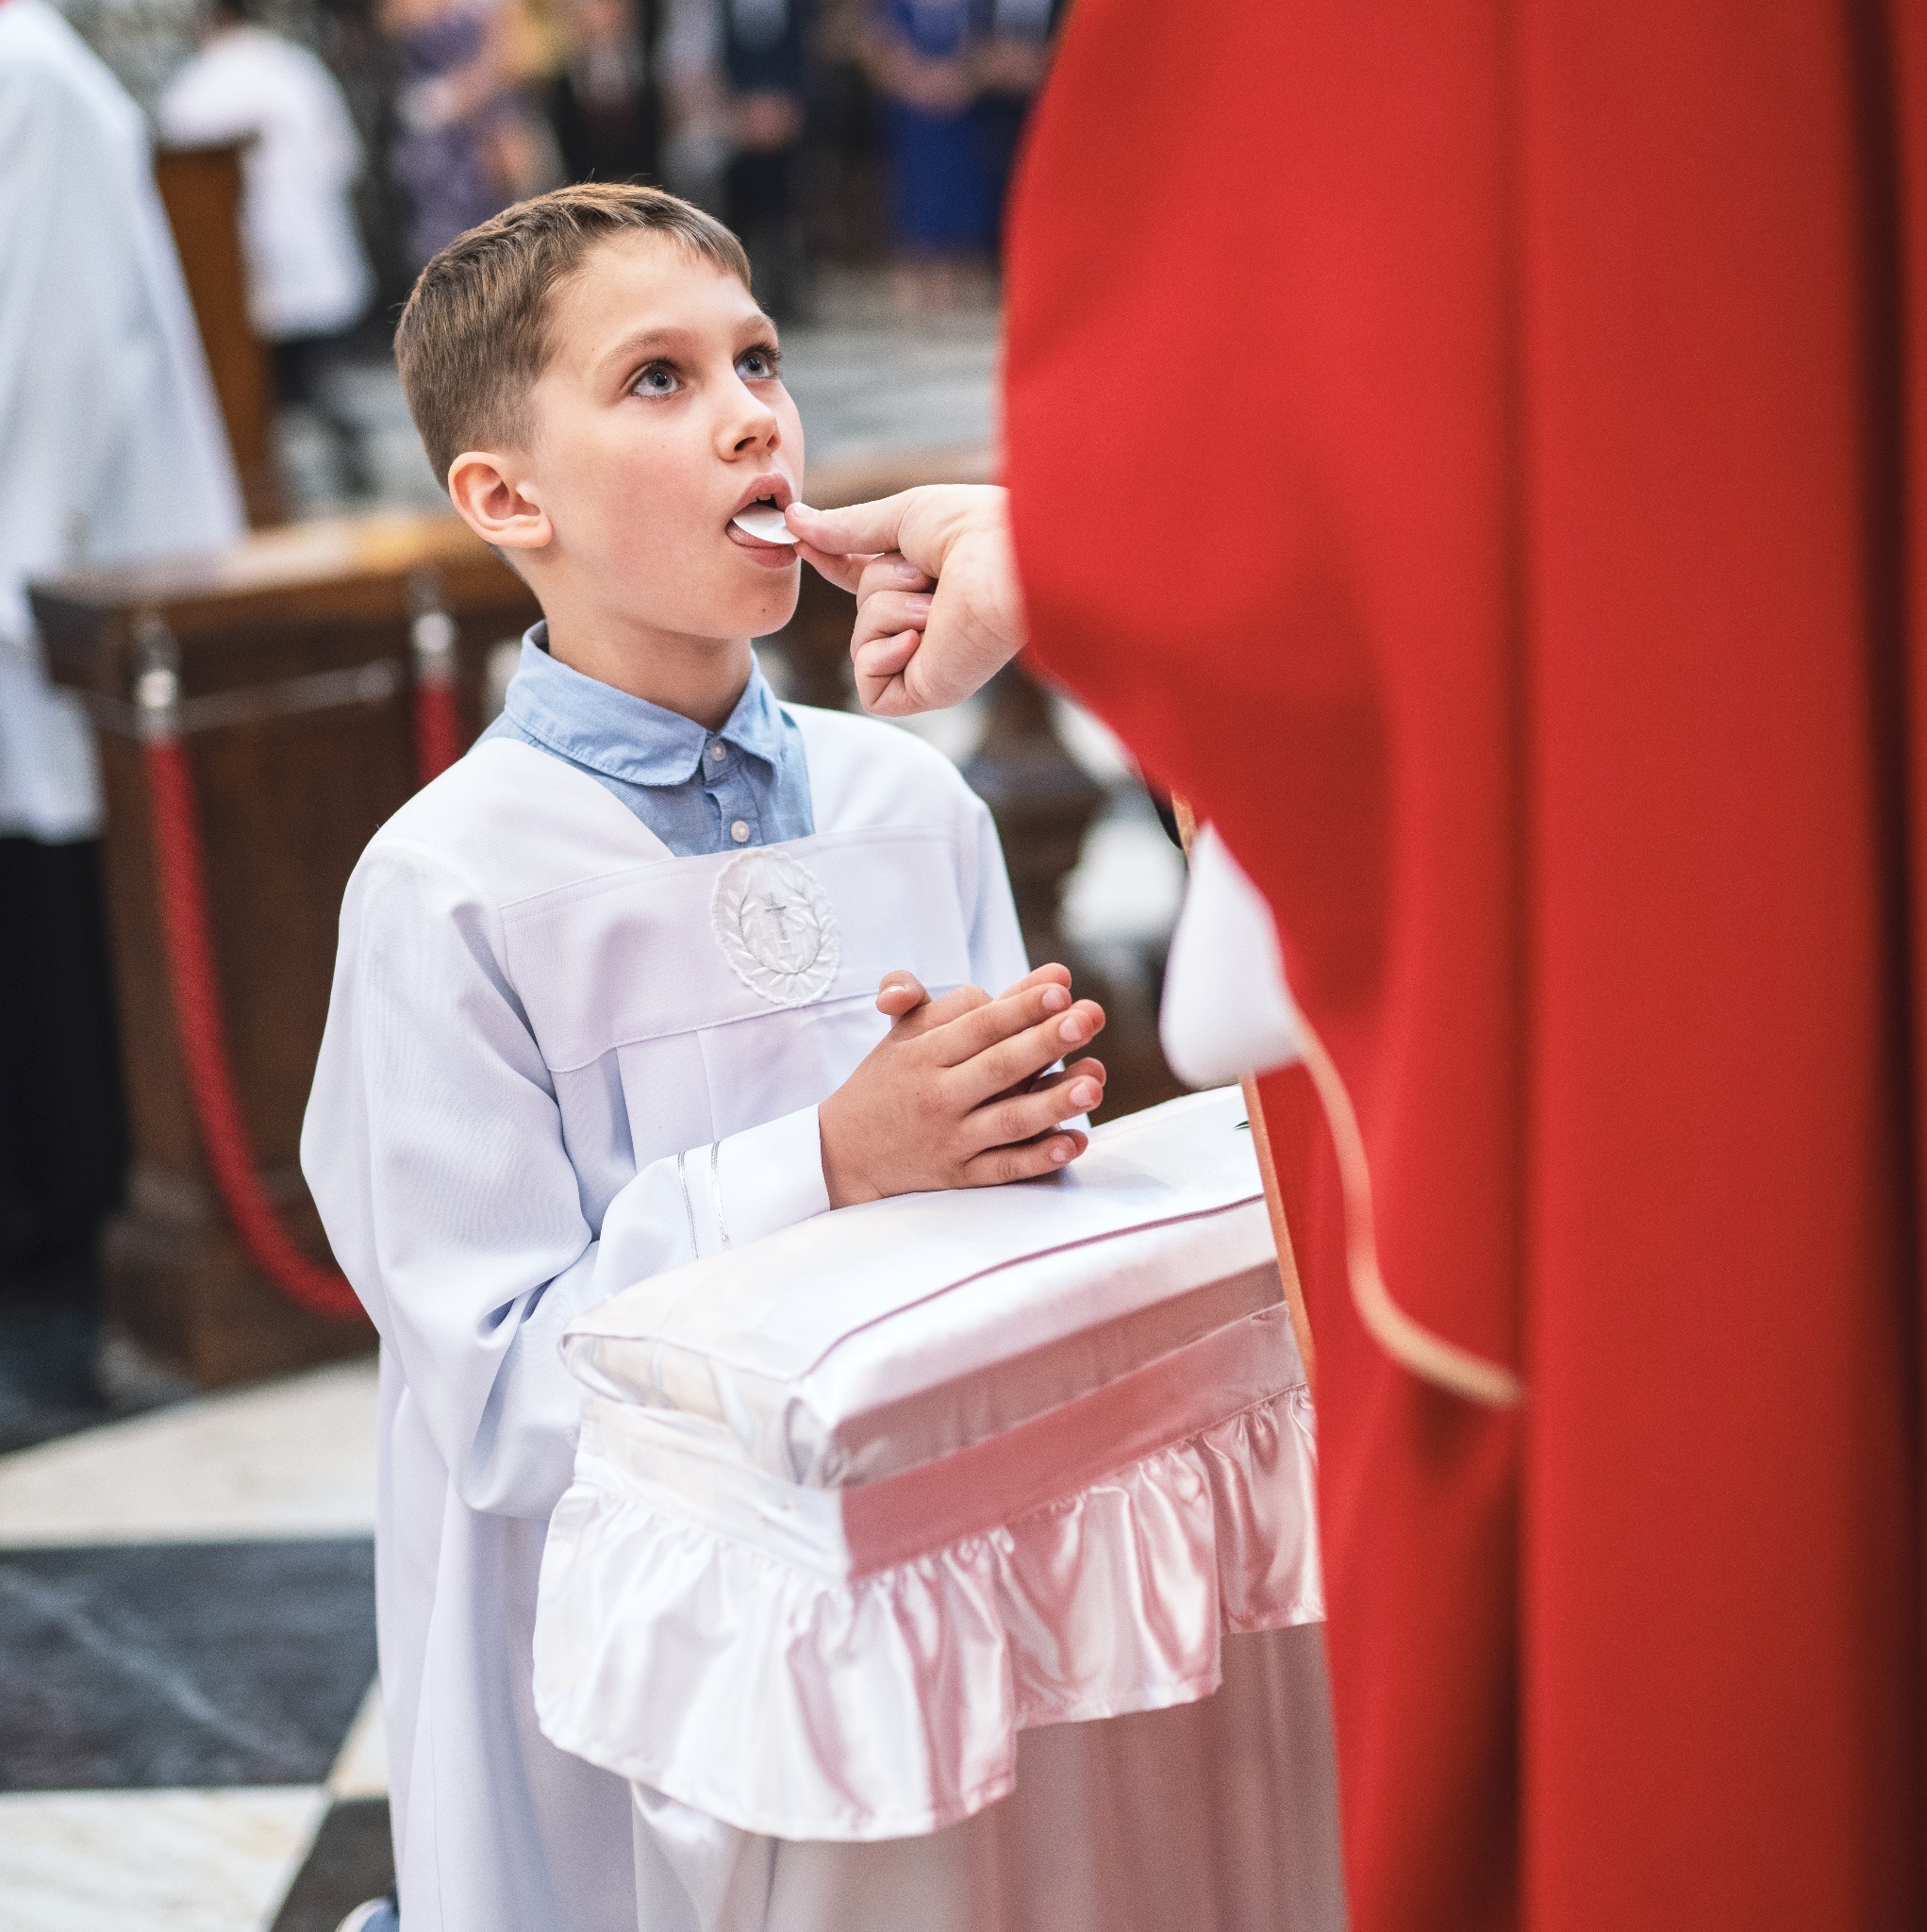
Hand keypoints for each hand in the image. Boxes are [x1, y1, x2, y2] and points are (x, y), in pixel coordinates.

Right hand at [786, 485, 1026, 715]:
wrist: (1009, 562)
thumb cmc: (974, 530)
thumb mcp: (902, 516)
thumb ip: (849, 528)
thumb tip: (796, 523)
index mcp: (926, 579)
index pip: (863, 580)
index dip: (831, 561)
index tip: (798, 539)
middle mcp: (928, 621)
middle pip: (861, 606)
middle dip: (882, 582)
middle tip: (929, 573)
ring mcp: (927, 657)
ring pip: (861, 642)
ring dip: (890, 610)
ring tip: (938, 604)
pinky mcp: (926, 689)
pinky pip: (870, 687)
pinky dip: (881, 657)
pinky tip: (919, 638)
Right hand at [818, 962, 1106, 1205]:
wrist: (842, 1154)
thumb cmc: (887, 1081)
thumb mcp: (899, 1034)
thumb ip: (926, 997)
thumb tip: (972, 986)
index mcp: (925, 1053)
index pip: (980, 1025)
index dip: (1020, 1006)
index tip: (1061, 987)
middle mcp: (939, 1095)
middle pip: (1000, 1066)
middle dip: (1046, 1041)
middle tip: (1088, 1017)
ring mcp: (952, 1139)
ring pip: (1009, 1121)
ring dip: (1053, 1103)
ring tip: (1094, 1084)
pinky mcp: (961, 1176)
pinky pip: (1004, 1168)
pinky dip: (1039, 1158)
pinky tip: (1074, 1141)